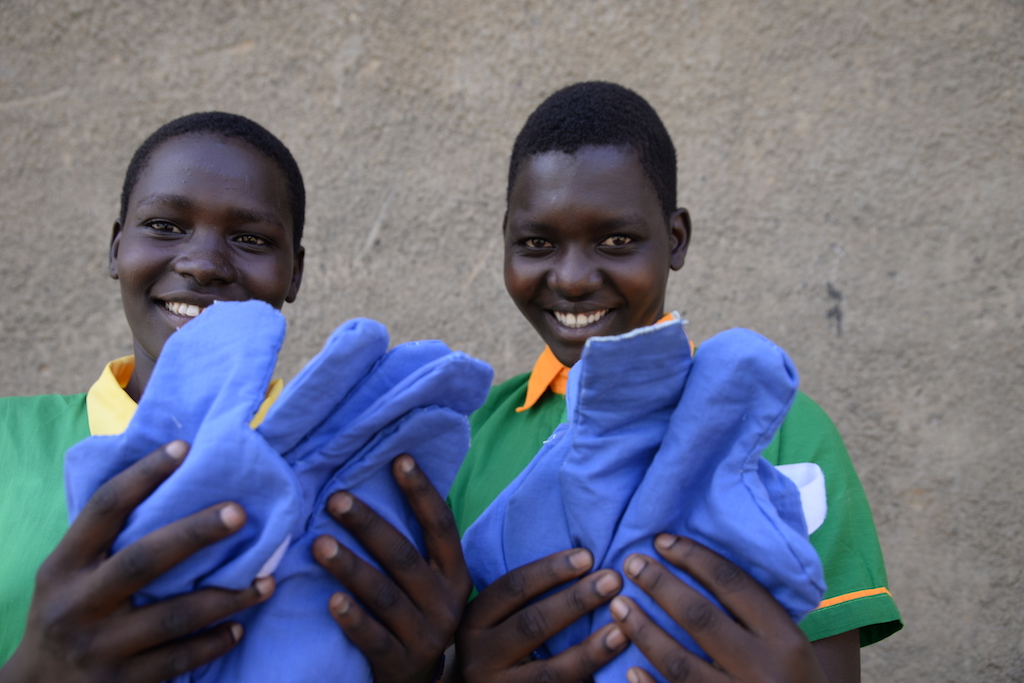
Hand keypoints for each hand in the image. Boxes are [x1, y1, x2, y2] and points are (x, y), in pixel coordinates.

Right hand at [0, 440, 274, 682]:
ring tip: (267, 581)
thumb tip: (174, 482)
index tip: (185, 447)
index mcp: (63, 566)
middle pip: (144, 558)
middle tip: (240, 513)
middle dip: (196, 533)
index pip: (104, 508)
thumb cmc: (68, 613)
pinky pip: (180, 659)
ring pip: (175, 614)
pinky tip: (240, 626)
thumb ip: (109, 540)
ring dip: (228, 596)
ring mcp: (100, 647)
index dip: (143, 474)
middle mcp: (79, 604)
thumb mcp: (68, 574)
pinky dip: (215, 641)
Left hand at [312, 455, 471, 682]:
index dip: (422, 492)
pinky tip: (331, 601)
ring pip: (385, 594)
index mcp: (455, 574)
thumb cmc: (415, 615)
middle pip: (404, 556)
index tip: (398, 459)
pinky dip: (353, 619)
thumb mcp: (428, 582)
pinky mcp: (400, 664)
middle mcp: (446, 602)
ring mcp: (425, 636)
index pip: (441, 526)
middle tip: (335, 499)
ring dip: (351, 567)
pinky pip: (373, 638)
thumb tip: (389, 477)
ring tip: (318, 544)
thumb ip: (415, 544)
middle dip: (369, 524)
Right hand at [455, 547, 627, 682]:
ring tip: (622, 630)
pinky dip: (587, 678)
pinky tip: (614, 671)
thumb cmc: (498, 650)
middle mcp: (479, 656)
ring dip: (590, 650)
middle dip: (576, 600)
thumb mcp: (495, 622)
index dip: (550, 570)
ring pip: (550, 670)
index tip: (588, 556)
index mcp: (474, 621)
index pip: (513, 587)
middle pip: (532, 623)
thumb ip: (522, 599)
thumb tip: (581, 561)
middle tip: (613, 580)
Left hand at [609, 534, 827, 682]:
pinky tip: (630, 667)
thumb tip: (699, 565)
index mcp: (785, 639)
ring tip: (619, 606)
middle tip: (632, 563)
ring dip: (643, 630)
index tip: (662, 542)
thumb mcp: (791, 648)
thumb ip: (757, 616)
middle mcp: (763, 668)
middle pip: (700, 616)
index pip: (733, 584)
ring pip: (679, 662)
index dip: (694, 558)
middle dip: (660, 585)